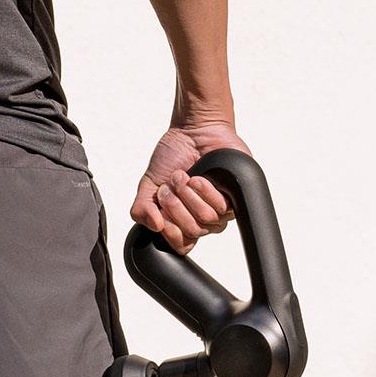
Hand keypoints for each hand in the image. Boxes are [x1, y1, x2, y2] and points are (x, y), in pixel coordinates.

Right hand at [130, 120, 252, 255]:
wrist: (193, 131)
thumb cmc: (174, 155)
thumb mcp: (149, 183)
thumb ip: (141, 208)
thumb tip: (154, 226)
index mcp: (182, 219)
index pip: (181, 245)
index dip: (169, 230)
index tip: (160, 206)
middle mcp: (202, 219)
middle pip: (191, 232)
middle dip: (175, 204)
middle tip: (171, 185)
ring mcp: (219, 210)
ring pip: (206, 221)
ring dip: (188, 194)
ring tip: (184, 176)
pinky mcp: (234, 199)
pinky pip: (221, 209)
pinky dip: (204, 190)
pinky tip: (199, 178)